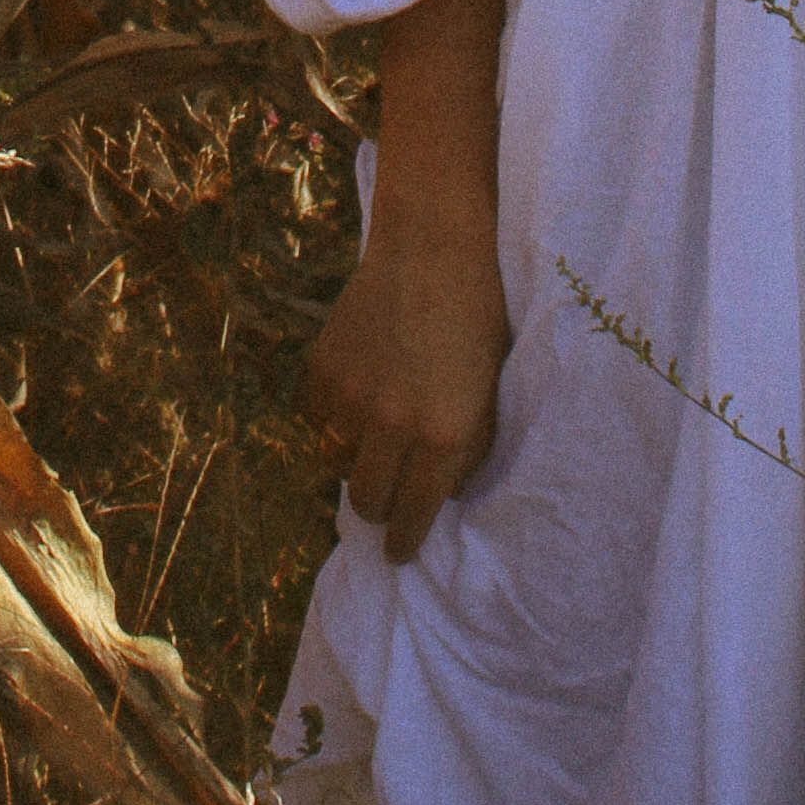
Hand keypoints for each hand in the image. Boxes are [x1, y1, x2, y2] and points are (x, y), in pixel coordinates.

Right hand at [303, 216, 511, 565]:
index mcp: (443, 438)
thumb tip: (435, 496)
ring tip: (373, 434)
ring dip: (353, 458)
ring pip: (335, 462)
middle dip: (378, 507)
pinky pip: (316, 418)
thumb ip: (465, 452)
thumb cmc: (477, 324)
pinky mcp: (321, 370)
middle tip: (385, 496)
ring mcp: (350, 398)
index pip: (414, 518)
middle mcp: (392, 426)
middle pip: (366, 501)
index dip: (405, 542)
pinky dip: (331, 416)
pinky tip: (355, 392)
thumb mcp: (489, 397)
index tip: (399, 552)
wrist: (433, 251)